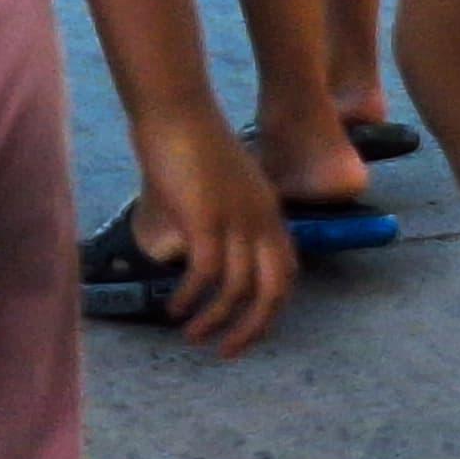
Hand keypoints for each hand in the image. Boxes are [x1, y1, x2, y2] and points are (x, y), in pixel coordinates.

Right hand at [126, 102, 294, 357]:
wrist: (175, 107)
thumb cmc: (187, 139)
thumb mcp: (217, 184)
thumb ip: (218, 217)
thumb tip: (197, 249)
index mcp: (268, 211)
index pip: (284, 273)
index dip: (269, 308)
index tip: (245, 329)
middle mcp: (261, 219)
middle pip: (272, 290)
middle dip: (252, 328)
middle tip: (226, 351)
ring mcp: (237, 219)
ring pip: (237, 289)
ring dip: (214, 319)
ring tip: (190, 334)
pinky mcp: (207, 219)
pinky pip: (206, 274)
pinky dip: (192, 297)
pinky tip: (175, 307)